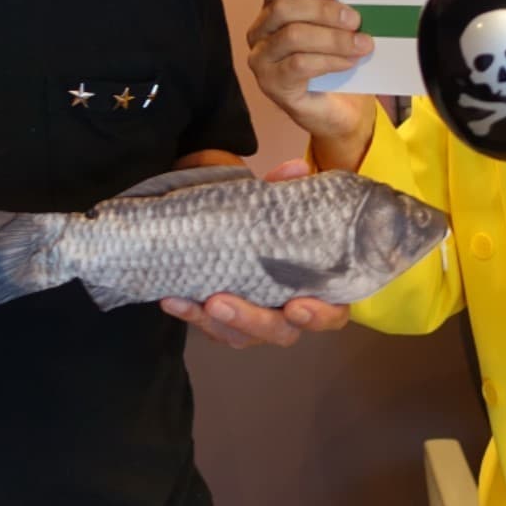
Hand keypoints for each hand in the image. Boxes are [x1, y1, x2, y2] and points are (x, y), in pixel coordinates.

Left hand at [160, 159, 350, 346]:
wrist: (234, 232)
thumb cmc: (270, 227)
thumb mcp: (278, 206)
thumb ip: (286, 190)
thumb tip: (296, 170)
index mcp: (316, 290)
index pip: (331, 314)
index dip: (319, 316)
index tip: (297, 306)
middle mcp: (288, 314)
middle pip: (280, 332)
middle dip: (252, 321)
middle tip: (222, 302)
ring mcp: (255, 323)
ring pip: (241, 335)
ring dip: (218, 321)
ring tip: (200, 300)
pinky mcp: (225, 324)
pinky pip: (209, 327)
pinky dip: (191, 313)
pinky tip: (173, 298)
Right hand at [245, 0, 375, 168]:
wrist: (337, 107)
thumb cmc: (335, 59)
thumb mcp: (336, 28)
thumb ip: (338, 10)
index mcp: (272, 8)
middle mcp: (259, 31)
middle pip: (283, 8)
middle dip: (324, 11)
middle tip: (355, 19)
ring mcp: (261, 59)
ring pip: (292, 36)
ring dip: (332, 38)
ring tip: (361, 43)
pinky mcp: (271, 84)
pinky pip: (298, 65)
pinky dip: (329, 60)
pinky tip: (349, 61)